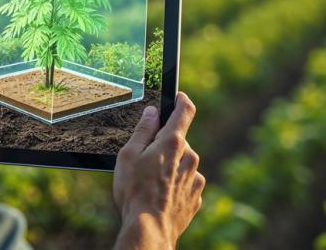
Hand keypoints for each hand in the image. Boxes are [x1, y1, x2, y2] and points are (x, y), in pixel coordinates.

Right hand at [113, 92, 204, 249]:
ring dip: (170, 166)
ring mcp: (195, 179)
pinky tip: (159, 195)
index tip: (177, 96)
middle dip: (165, 144)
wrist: (149, 230)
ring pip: (183, 163)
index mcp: (173, 143)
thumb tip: (152, 113)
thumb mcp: (129, 155)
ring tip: (150, 182)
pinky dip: (174, 185)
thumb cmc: (134, 191)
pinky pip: (186, 183)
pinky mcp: (196, 198)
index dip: (181, 100)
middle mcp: (190, 158)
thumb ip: (143, 131)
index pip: (184, 111)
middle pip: (179, 141)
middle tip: (145, 158)